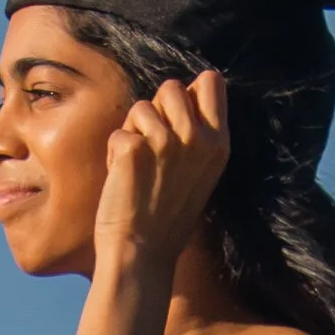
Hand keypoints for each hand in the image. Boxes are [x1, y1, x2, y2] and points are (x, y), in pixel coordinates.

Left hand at [91, 71, 231, 283]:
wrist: (143, 253)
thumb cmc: (168, 217)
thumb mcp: (201, 172)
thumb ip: (198, 133)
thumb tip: (184, 91)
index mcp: (219, 143)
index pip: (211, 81)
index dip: (190, 94)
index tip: (179, 121)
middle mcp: (197, 138)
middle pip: (172, 87)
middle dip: (157, 111)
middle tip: (154, 150)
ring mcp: (165, 142)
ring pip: (141, 107)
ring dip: (134, 132)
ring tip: (140, 167)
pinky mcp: (134, 148)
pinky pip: (119, 132)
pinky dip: (115, 153)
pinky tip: (124, 179)